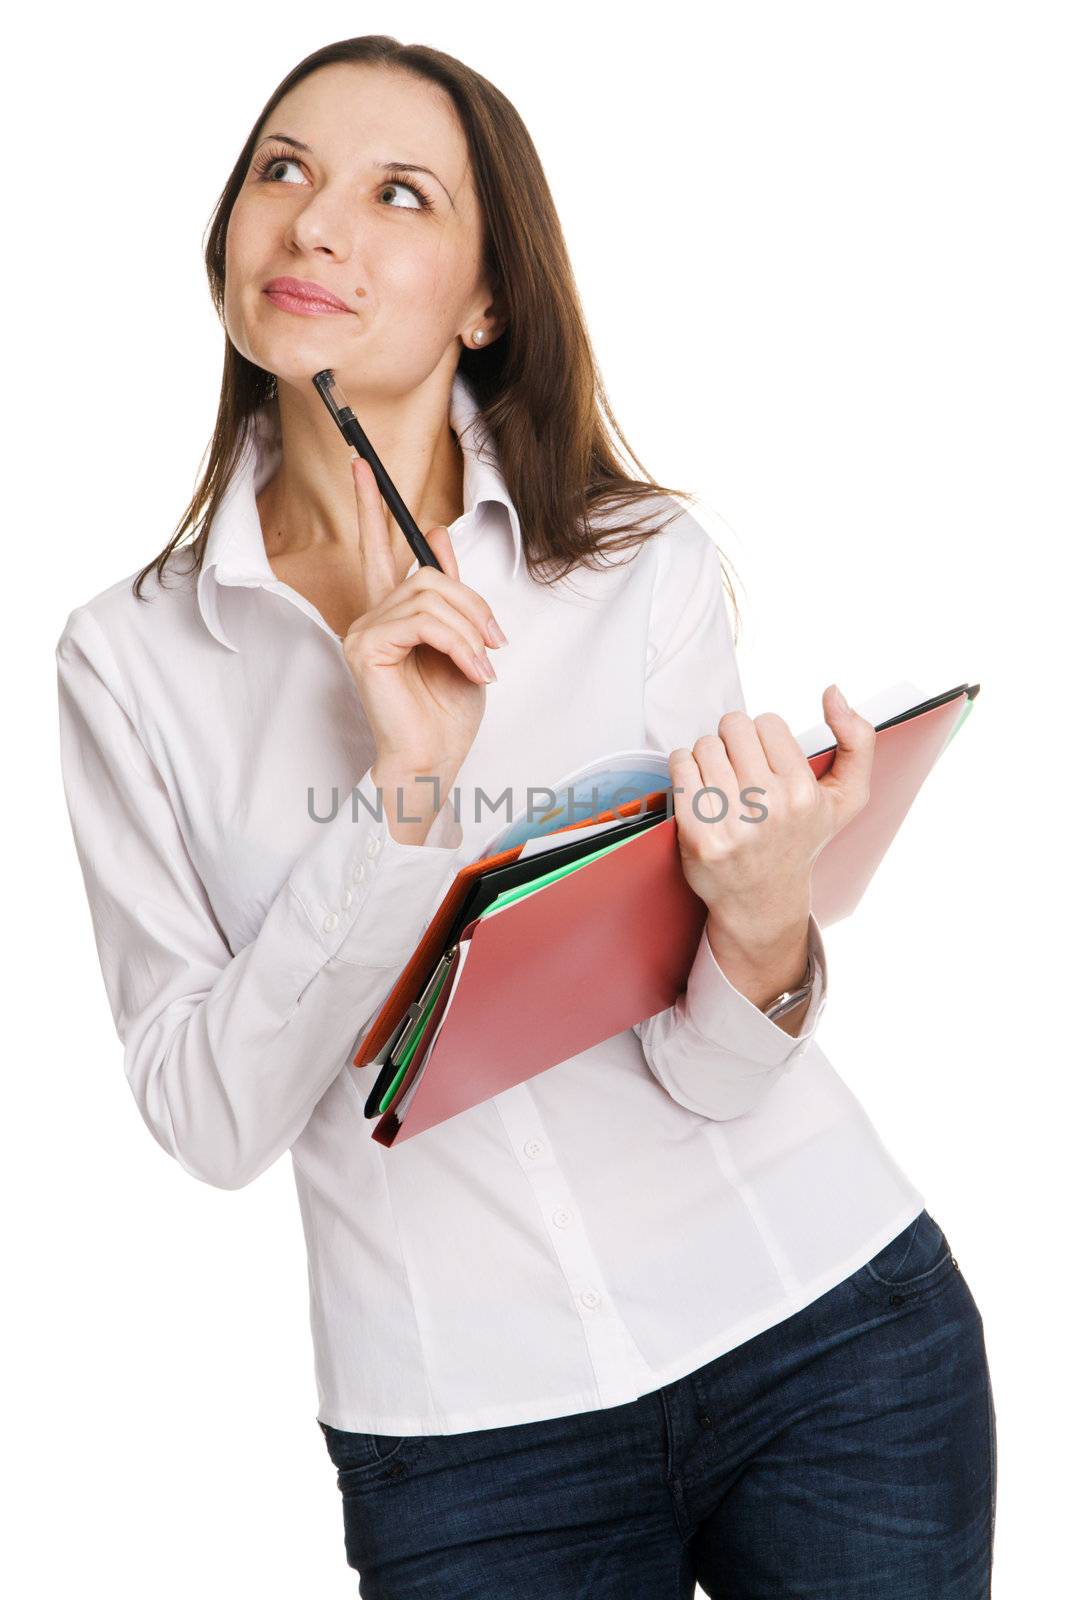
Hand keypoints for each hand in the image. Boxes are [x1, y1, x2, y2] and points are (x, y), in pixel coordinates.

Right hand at [342, 455, 505, 779]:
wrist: (436, 759)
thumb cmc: (446, 712)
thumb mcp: (463, 640)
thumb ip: (450, 591)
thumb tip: (436, 533)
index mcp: (391, 613)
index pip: (376, 547)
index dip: (369, 504)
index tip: (362, 465)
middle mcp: (371, 616)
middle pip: (427, 575)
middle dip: (473, 605)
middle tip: (495, 643)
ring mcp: (364, 630)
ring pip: (431, 597)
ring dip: (470, 630)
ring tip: (483, 664)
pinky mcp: (366, 647)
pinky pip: (423, 621)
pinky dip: (459, 642)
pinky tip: (472, 669)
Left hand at [667, 684, 874, 944]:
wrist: (763, 900)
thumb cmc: (800, 841)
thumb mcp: (847, 798)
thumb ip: (858, 740)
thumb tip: (834, 692)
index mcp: (803, 792)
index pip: (766, 722)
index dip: (762, 737)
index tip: (763, 759)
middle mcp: (768, 806)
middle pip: (732, 727)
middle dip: (733, 740)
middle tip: (738, 766)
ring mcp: (730, 822)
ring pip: (704, 745)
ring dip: (708, 756)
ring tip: (720, 781)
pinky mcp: (697, 835)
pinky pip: (680, 767)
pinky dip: (685, 770)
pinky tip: (700, 789)